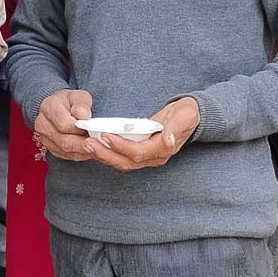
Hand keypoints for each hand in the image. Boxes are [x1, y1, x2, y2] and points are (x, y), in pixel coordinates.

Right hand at [34, 89, 96, 161]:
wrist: (62, 107)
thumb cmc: (72, 102)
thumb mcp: (79, 96)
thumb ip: (81, 104)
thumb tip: (83, 115)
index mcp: (48, 107)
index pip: (65, 125)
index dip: (81, 129)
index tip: (93, 129)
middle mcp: (42, 124)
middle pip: (65, 141)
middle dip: (84, 143)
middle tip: (99, 142)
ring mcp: (45, 138)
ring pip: (67, 151)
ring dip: (84, 151)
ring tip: (97, 145)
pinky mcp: (51, 148)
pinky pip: (68, 156)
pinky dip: (81, 155)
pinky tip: (90, 149)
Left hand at [85, 98, 200, 170]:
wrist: (191, 117)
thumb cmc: (187, 114)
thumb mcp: (186, 115)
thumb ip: (176, 127)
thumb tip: (168, 139)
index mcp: (164, 149)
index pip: (138, 152)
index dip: (121, 146)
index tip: (106, 135)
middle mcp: (154, 157)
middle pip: (126, 162)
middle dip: (105, 154)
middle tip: (87, 143)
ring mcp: (147, 157)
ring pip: (122, 162)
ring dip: (103, 155)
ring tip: (87, 144)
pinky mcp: (140, 152)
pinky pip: (121, 157)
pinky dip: (107, 153)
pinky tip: (95, 145)